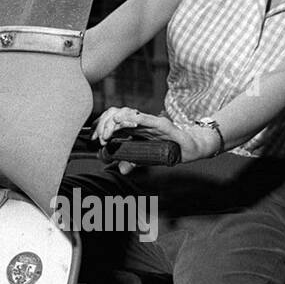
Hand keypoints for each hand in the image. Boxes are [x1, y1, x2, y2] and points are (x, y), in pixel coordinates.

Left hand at [91, 106, 220, 163]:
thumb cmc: (168, 149)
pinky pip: (149, 120)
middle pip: (117, 114)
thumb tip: (120, 169)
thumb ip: (133, 161)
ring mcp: (150, 122)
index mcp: (133, 128)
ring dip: (117, 122)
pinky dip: (138, 118)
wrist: (189, 148)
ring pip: (129, 114)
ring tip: (109, 133)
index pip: (112, 121)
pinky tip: (128, 120)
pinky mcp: (163, 125)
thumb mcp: (145, 158)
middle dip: (105, 124)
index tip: (96, 139)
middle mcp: (140, 122)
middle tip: (101, 138)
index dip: (101, 127)